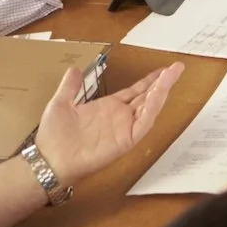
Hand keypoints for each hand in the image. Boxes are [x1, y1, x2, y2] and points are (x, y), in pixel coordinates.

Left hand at [36, 62, 183, 185]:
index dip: (149, 80)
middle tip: (177, 67)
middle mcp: (120, 117)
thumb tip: (74, 69)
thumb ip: (70, 87)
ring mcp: (125, 128)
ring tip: (172, 74)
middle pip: (148, 96)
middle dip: (163, 82)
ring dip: (162, 90)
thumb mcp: (60, 103)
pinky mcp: (127, 139)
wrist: (50, 159)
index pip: (135, 91)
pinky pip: (144, 122)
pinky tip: (159, 93)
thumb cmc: (54, 135)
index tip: (162, 69)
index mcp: (108, 107)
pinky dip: (154, 107)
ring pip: (150, 107)